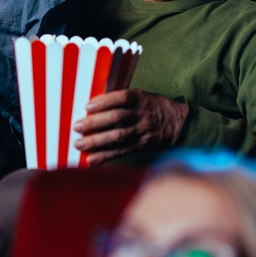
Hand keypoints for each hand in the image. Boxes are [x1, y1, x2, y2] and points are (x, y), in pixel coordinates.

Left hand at [73, 89, 188, 164]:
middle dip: (95, 123)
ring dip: (96, 141)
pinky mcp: (141, 146)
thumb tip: (91, 105)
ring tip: (79, 144)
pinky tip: (92, 160)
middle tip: (77, 126)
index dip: (105, 101)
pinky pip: (121, 152)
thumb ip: (121, 100)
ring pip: (118, 136)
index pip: (122, 98)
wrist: (178, 122)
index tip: (88, 105)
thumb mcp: (141, 96)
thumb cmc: (152, 106)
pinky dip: (105, 156)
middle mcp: (142, 115)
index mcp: (140, 98)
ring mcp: (142, 131)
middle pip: (117, 118)